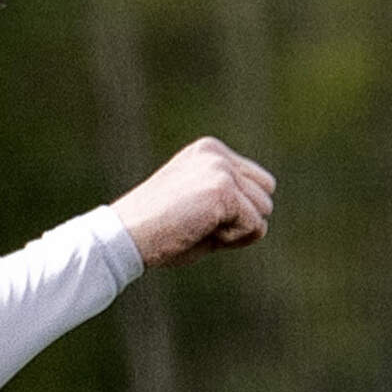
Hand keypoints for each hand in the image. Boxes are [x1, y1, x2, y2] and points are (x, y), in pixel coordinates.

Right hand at [112, 137, 276, 269]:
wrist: (126, 236)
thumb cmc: (158, 232)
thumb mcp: (197, 208)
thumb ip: (230, 205)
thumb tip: (263, 222)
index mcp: (209, 151)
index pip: (257, 183)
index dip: (238, 211)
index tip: (200, 217)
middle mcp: (217, 153)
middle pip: (265, 195)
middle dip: (242, 219)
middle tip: (200, 224)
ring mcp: (220, 169)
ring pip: (263, 211)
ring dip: (236, 230)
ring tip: (197, 226)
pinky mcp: (223, 189)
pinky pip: (255, 226)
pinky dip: (232, 240)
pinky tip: (199, 231)